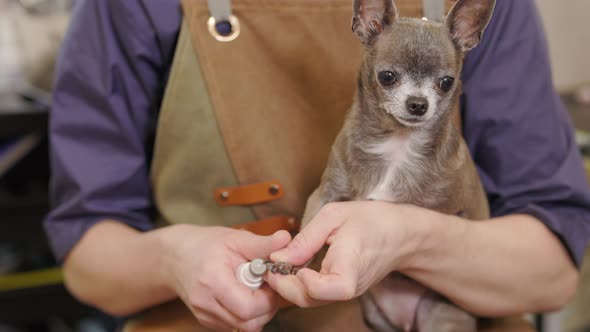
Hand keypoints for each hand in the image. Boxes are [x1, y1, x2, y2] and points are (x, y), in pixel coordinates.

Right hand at [159, 225, 290, 331]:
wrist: (176, 256)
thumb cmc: (207, 244)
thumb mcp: (236, 238)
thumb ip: (262, 244)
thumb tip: (286, 239)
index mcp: (213, 280)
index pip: (248, 308)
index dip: (268, 297)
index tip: (270, 280)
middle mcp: (205, 303)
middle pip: (248, 323)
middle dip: (266, 307)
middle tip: (266, 286)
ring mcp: (204, 315)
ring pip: (243, 328)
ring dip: (258, 312)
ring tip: (255, 289)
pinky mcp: (206, 321)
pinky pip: (235, 326)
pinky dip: (245, 315)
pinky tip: (243, 295)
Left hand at [266, 202, 429, 306]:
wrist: (402, 233)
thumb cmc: (372, 220)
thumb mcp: (334, 216)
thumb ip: (306, 239)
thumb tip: (279, 256)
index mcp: (349, 270)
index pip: (320, 290)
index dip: (298, 280)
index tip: (286, 261)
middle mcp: (348, 288)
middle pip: (309, 299)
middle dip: (283, 285)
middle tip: (270, 264)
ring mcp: (346, 293)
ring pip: (310, 300)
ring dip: (289, 285)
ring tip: (279, 263)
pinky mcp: (343, 291)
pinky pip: (317, 294)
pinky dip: (300, 284)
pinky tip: (293, 266)